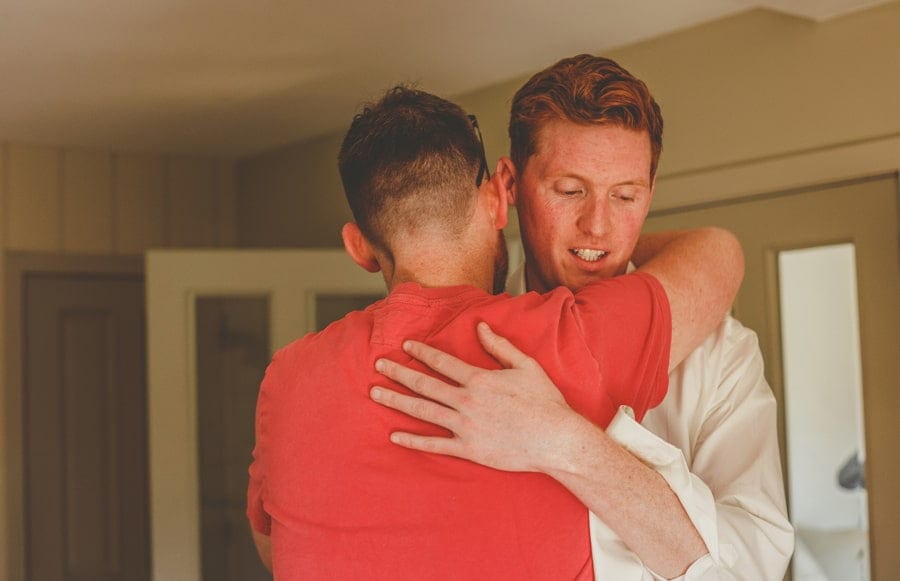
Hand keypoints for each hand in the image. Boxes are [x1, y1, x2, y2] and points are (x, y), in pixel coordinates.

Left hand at [371, 321, 585, 472]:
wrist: (557, 440)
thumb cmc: (545, 402)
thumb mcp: (526, 366)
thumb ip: (500, 346)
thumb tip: (480, 327)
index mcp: (479, 379)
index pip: (442, 362)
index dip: (421, 352)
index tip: (405, 345)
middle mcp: (467, 401)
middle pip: (424, 384)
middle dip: (398, 373)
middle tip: (378, 365)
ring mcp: (465, 427)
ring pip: (423, 411)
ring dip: (397, 401)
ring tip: (375, 393)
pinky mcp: (469, 449)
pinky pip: (435, 444)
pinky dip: (413, 440)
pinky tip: (395, 435)